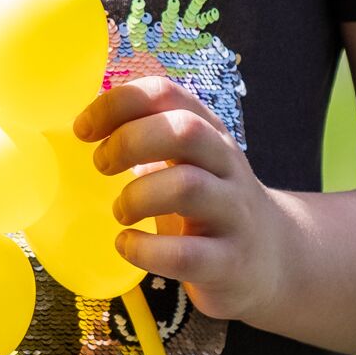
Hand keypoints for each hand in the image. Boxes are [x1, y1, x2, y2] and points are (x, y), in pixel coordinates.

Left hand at [73, 75, 291, 323]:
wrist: (274, 259)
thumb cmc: (209, 204)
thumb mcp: (187, 161)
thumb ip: (147, 138)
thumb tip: (81, 127)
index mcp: (208, 132)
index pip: (165, 93)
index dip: (117, 103)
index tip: (84, 129)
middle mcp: (226, 164)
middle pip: (184, 130)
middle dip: (129, 142)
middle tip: (101, 165)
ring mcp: (233, 213)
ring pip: (188, 186)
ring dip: (138, 196)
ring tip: (121, 211)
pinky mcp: (230, 261)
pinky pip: (186, 253)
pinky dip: (146, 250)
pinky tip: (128, 246)